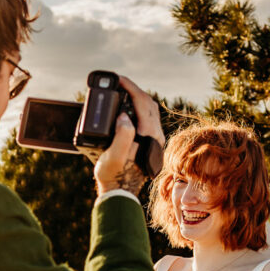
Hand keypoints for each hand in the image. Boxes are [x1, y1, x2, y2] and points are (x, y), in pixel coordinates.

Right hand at [94, 77, 163, 196]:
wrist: (119, 192)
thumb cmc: (114, 175)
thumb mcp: (114, 157)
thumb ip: (121, 136)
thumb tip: (123, 117)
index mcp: (149, 136)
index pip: (142, 102)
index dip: (130, 87)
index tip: (117, 78)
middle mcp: (156, 136)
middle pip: (148, 103)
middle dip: (133, 89)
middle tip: (117, 83)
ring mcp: (154, 139)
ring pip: (149, 110)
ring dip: (136, 98)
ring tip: (120, 92)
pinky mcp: (149, 142)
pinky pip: (146, 118)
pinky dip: (136, 108)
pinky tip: (125, 109)